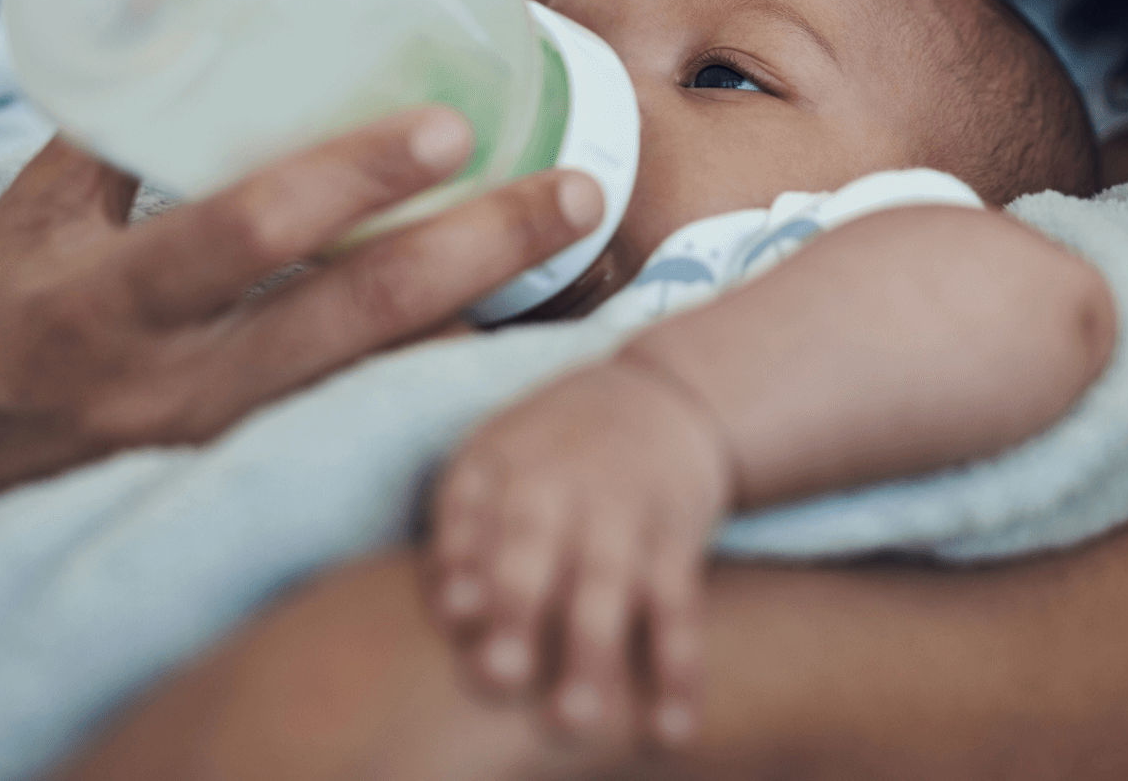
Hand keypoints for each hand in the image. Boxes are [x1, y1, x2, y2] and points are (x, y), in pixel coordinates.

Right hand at [0, 110, 603, 584]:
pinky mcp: (254, 477)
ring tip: (577, 247)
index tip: (448, 125)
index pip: (246, 235)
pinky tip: (516, 317)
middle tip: (578, 191)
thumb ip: (124, 122)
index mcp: (108, 303)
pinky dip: (445, 370)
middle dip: (480, 251)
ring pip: (386, 383)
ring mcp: (224, 447)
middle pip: (357, 321)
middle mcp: (177, 387)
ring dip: (489, 317)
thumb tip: (200, 5)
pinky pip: (370, 420)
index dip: (349, 179)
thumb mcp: (32, 213)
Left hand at [427, 356, 734, 747]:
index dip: (460, 557)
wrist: (659, 397)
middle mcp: (560, 484)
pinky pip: (679, 610)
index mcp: (500, 464)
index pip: (469, 509)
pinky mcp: (675, 543)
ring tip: (573, 721)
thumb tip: (448, 618)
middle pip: (534, 547)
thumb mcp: (493, 458)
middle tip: (500, 676)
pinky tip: (671, 730)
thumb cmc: (548, 453)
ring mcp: (622, 514)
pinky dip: (679, 671)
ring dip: (591, 653)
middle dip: (519, 610)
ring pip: (607, 585)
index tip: (454, 610)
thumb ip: (460, 530)